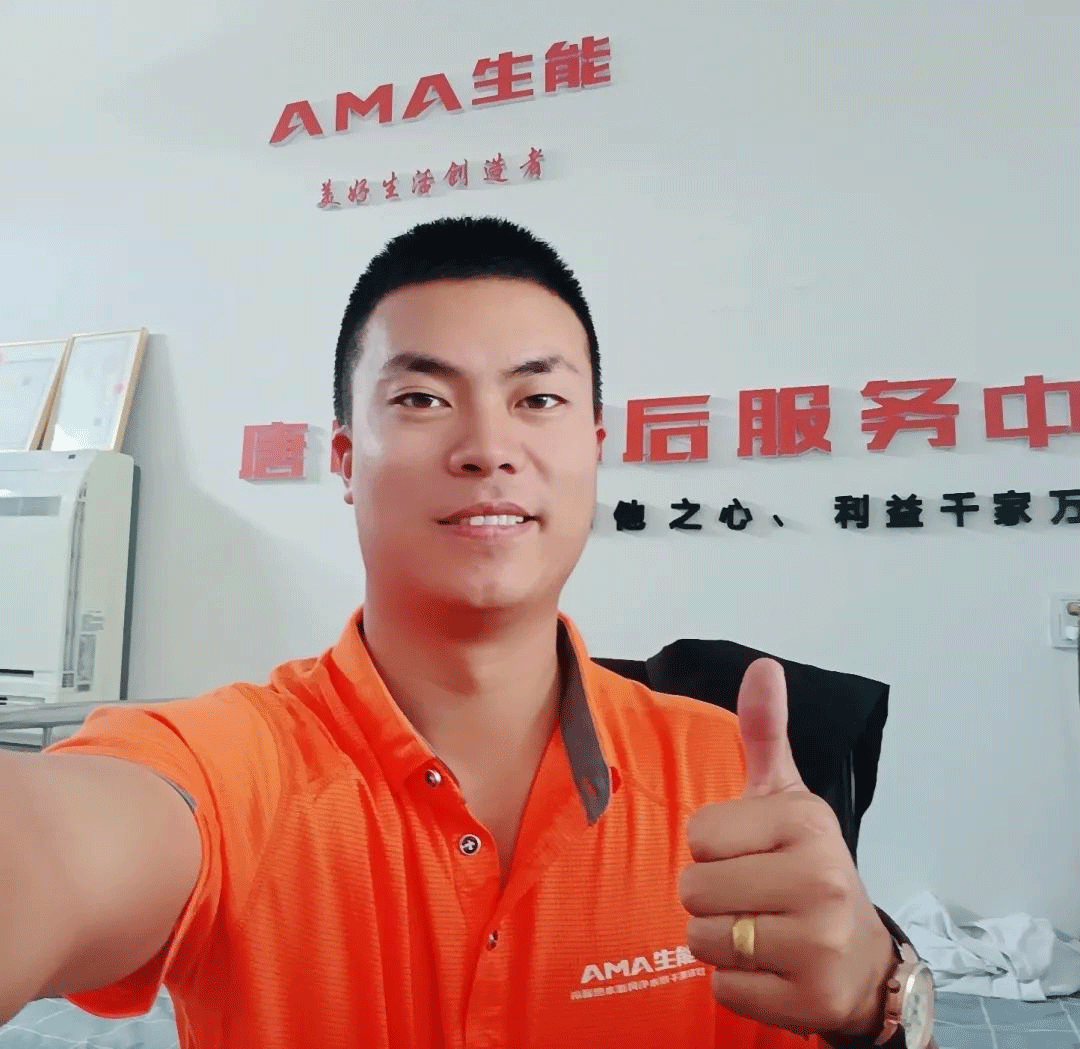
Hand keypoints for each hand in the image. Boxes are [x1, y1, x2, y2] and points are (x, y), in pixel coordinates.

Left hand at [678, 658, 894, 1038]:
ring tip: (761, 931)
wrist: (862, 961)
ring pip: (702, 940)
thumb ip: (765, 734)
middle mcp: (819, 878)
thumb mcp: (788, 800)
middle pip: (693, 889)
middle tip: (753, 898)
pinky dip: (737, 983)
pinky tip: (772, 968)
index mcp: (805, 822)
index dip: (713, 849)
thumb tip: (763, 666)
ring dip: (721, 941)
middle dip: (711, 898)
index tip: (751, 855)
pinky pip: (722, 988)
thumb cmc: (809, 871)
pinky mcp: (810, 999)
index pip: (698, 835)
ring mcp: (819, 943)